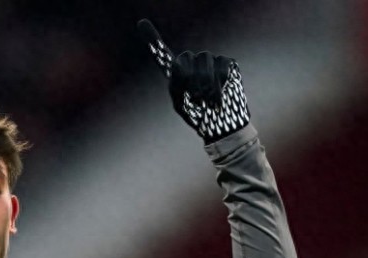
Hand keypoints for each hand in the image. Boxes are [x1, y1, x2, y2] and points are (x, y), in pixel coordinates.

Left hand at [138, 19, 249, 142]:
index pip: (162, 54)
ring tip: (207, 100)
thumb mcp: (181, 105)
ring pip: (205, 58)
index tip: (140, 22)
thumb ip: (177, 85)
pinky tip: (220, 94)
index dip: (152, 38)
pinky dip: (220, 82)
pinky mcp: (227, 63)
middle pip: (187, 56)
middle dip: (191, 78)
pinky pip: (222, 63)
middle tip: (196, 97)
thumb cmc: (198, 116)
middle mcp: (191, 63)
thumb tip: (178, 66)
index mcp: (176, 74)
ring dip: (206, 82)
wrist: (220, 125)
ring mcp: (210, 61)